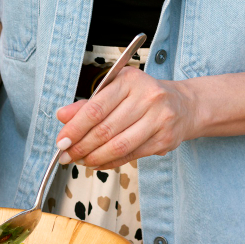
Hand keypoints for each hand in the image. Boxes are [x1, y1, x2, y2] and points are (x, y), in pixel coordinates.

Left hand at [54, 67, 198, 168]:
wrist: (184, 105)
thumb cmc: (143, 97)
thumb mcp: (116, 91)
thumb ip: (88, 104)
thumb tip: (62, 116)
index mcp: (129, 80)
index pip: (96, 108)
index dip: (75, 128)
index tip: (61, 141)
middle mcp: (147, 97)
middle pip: (106, 129)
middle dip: (81, 146)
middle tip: (66, 155)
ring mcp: (159, 119)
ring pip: (118, 145)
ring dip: (94, 157)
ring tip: (80, 161)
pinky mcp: (165, 139)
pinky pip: (131, 155)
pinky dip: (110, 162)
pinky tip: (97, 163)